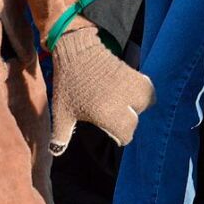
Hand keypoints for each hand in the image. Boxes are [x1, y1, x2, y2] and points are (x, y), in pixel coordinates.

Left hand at [49, 26, 154, 154]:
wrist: (76, 50)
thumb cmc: (67, 83)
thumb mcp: (61, 111)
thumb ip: (60, 135)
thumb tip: (56, 152)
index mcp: (106, 114)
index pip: (126, 134)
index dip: (120, 136)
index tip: (113, 132)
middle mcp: (121, 101)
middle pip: (135, 120)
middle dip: (128, 122)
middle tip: (117, 119)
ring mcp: (128, 85)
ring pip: (147, 101)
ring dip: (140, 105)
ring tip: (129, 104)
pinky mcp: (131, 72)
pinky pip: (147, 85)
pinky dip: (143, 90)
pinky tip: (131, 91)